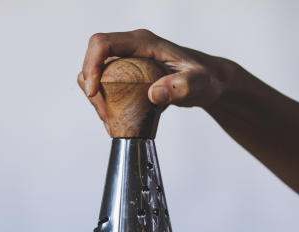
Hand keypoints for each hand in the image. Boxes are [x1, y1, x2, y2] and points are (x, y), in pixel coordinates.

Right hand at [77, 29, 232, 126]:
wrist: (207, 82)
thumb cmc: (204, 78)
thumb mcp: (198, 83)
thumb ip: (180, 87)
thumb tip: (154, 93)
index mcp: (143, 43)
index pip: (103, 43)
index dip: (91, 65)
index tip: (93, 92)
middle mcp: (130, 48)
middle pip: (93, 61)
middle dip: (92, 90)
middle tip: (107, 117)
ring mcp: (127, 61)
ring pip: (96, 75)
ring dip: (97, 100)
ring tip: (112, 122)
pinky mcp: (126, 74)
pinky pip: (105, 86)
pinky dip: (105, 104)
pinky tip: (117, 121)